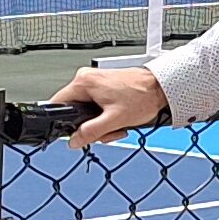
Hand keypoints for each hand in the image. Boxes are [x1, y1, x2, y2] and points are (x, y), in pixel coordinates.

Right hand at [46, 65, 168, 147]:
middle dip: (90, 127)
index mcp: (83, 82)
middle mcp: (86, 78)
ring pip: (86, 110)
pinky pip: (95, 106)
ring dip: (100, 124)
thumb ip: (91, 132)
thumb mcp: (114, 120)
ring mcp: (95, 81)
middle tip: (106, 131)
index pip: (58, 104)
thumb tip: (74, 140)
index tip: (76, 133)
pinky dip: (105, 116)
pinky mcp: (103, 86)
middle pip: (74, 110)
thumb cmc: (142, 96)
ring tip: (117, 125)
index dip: (64, 123)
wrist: (160, 87)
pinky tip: (118, 119)